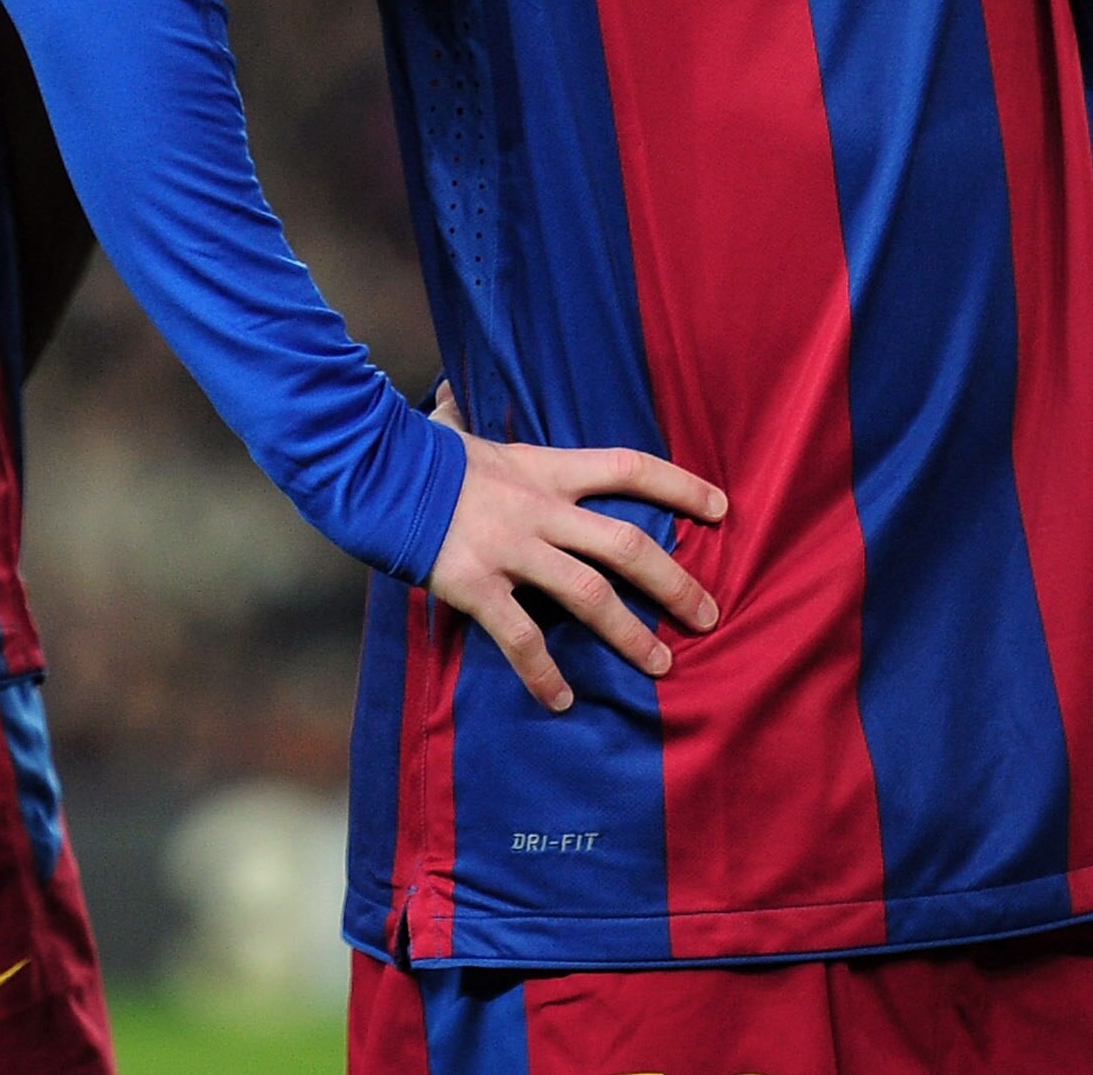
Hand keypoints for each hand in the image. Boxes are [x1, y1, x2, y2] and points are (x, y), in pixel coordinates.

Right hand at [422, 381, 726, 712]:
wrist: (371, 470)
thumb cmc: (416, 452)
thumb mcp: (455, 430)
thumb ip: (464, 416)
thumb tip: (451, 393)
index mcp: (544, 469)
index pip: (628, 467)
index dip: (679, 486)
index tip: (721, 508)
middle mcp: (538, 508)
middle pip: (626, 543)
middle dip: (675, 581)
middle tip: (709, 614)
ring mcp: (510, 548)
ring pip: (589, 595)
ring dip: (631, 635)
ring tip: (661, 666)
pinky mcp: (477, 584)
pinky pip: (522, 637)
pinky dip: (544, 674)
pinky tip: (561, 700)